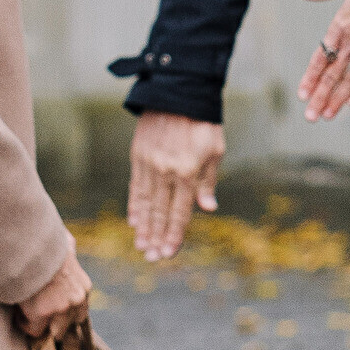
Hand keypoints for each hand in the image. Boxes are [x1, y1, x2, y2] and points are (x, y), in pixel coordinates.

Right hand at [14, 249, 92, 339]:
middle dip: (55, 321)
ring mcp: (61, 308)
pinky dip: (24, 323)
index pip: (80, 313)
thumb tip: (68, 245)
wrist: (29, 245)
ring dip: (40, 323)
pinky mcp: (42, 314)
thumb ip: (70, 251)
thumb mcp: (66, 244)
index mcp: (84, 287)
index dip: (65, 312)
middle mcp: (77, 300)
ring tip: (27, 312)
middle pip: (69, 325)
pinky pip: (33, 330)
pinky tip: (18, 313)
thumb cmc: (44, 242)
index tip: (52, 308)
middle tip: (39, 312)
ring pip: (53, 331)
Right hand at [127, 112, 223, 260]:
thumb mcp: (215, 150)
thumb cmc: (203, 122)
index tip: (168, 253)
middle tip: (152, 258)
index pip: (180, 212)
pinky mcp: (138, 156)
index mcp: (188, 172)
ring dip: (143, 227)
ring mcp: (149, 164)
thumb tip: (207, 209)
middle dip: (156, 238)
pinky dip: (135, 205)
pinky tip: (134, 221)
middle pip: (160, 212)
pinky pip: (135, 186)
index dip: (174, 235)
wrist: (178, 91)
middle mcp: (166, 171)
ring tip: (141, 246)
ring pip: (145, 203)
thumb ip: (209, 181)